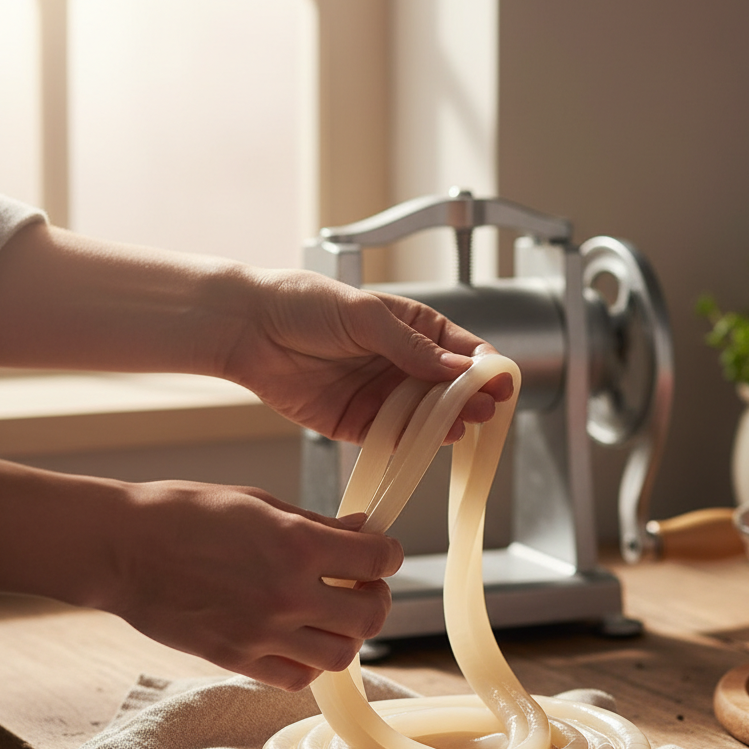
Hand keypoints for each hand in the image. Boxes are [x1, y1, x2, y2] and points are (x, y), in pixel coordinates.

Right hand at [106, 481, 403, 688]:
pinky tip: (301, 638)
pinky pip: (297, 677)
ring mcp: (262, 633)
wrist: (122, 548)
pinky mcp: (237, 659)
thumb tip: (363, 529)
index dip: (388, 554)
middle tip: (363, 585)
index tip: (382, 552)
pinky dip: (310, 662)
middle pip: (370, 616)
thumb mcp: (260, 502)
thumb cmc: (186, 513)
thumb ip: (318, 523)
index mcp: (297, 546)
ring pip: (341, 655)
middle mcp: (287, 595)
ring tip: (332, 613)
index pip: (377, 560)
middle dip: (377, 598)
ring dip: (348, 634)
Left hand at [223, 271, 513, 443]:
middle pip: (449, 389)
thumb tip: (459, 370)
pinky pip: (393, 439)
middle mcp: (402, 363)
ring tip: (459, 426)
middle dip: (469, 399)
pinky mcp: (357, 424)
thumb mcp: (366, 316)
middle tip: (484, 410)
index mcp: (412, 327)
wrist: (247, 329)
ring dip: (445, 423)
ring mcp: (382, 395)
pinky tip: (427, 443)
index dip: (485, 367)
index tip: (501, 383)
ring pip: (425, 417)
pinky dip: (411, 444)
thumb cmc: (303, 305)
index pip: (461, 350)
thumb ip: (412, 347)